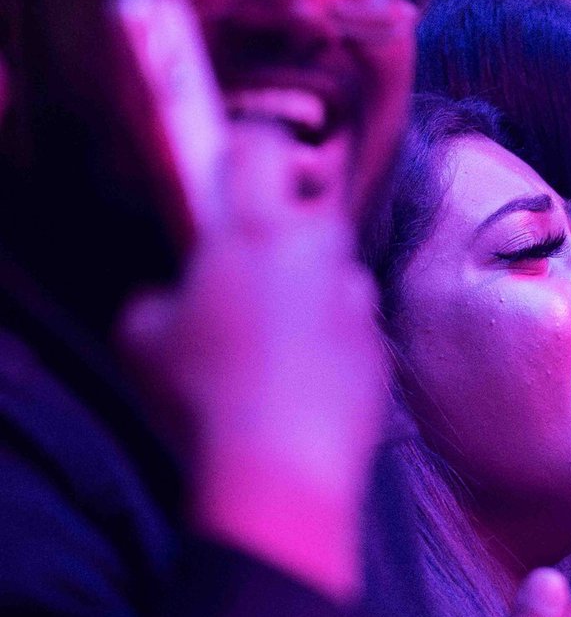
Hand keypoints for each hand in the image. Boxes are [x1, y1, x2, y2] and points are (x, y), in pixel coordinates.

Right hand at [119, 120, 387, 601]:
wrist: (282, 470)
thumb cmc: (202, 395)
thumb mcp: (142, 336)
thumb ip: (161, 294)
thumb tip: (176, 297)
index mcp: (256, 229)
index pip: (264, 146)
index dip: (246, 150)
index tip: (230, 171)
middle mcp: (320, 251)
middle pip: (308, 211)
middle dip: (281, 230)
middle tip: (247, 272)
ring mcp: (359, 300)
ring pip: (336, 271)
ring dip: (311, 288)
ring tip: (277, 343)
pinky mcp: (382, 348)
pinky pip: (354, 326)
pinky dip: (333, 340)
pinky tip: (304, 382)